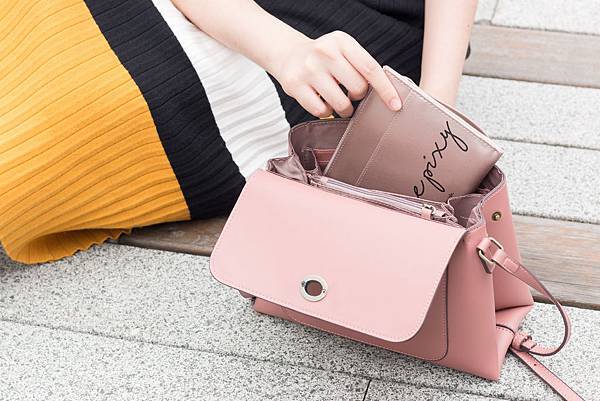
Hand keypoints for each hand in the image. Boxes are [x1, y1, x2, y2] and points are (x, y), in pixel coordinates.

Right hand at [269, 31, 401, 117]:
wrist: (290, 55)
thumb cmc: (325, 58)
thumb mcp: (344, 51)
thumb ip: (362, 66)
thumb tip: (386, 94)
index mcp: (342, 41)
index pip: (370, 68)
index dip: (385, 89)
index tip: (396, 105)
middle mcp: (324, 52)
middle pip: (357, 88)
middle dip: (359, 96)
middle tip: (352, 94)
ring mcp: (308, 69)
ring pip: (340, 103)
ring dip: (345, 109)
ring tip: (339, 101)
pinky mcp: (295, 85)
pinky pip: (321, 111)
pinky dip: (327, 112)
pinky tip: (324, 102)